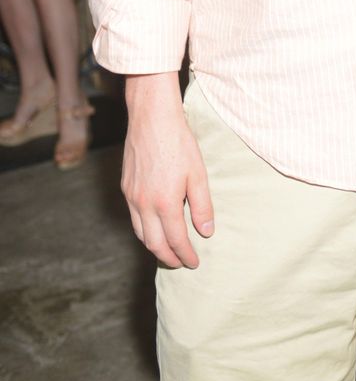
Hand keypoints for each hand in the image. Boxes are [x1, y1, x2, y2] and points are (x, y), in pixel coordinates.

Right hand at [122, 73, 212, 268]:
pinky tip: (154, 226)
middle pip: (154, 244)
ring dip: (154, 246)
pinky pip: (133, 218)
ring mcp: (132, 196)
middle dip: (168, 257)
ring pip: (140, 233)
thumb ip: (202, 205)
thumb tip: (206, 232)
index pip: (176, 240)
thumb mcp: (198, 174)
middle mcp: (144, 204)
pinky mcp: (126, 187)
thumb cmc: (178, 142)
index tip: (194, 262)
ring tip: (168, 250)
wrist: (151, 118)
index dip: (186, 255)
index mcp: (165, 203)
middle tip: (181, 263)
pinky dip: (144, 230)